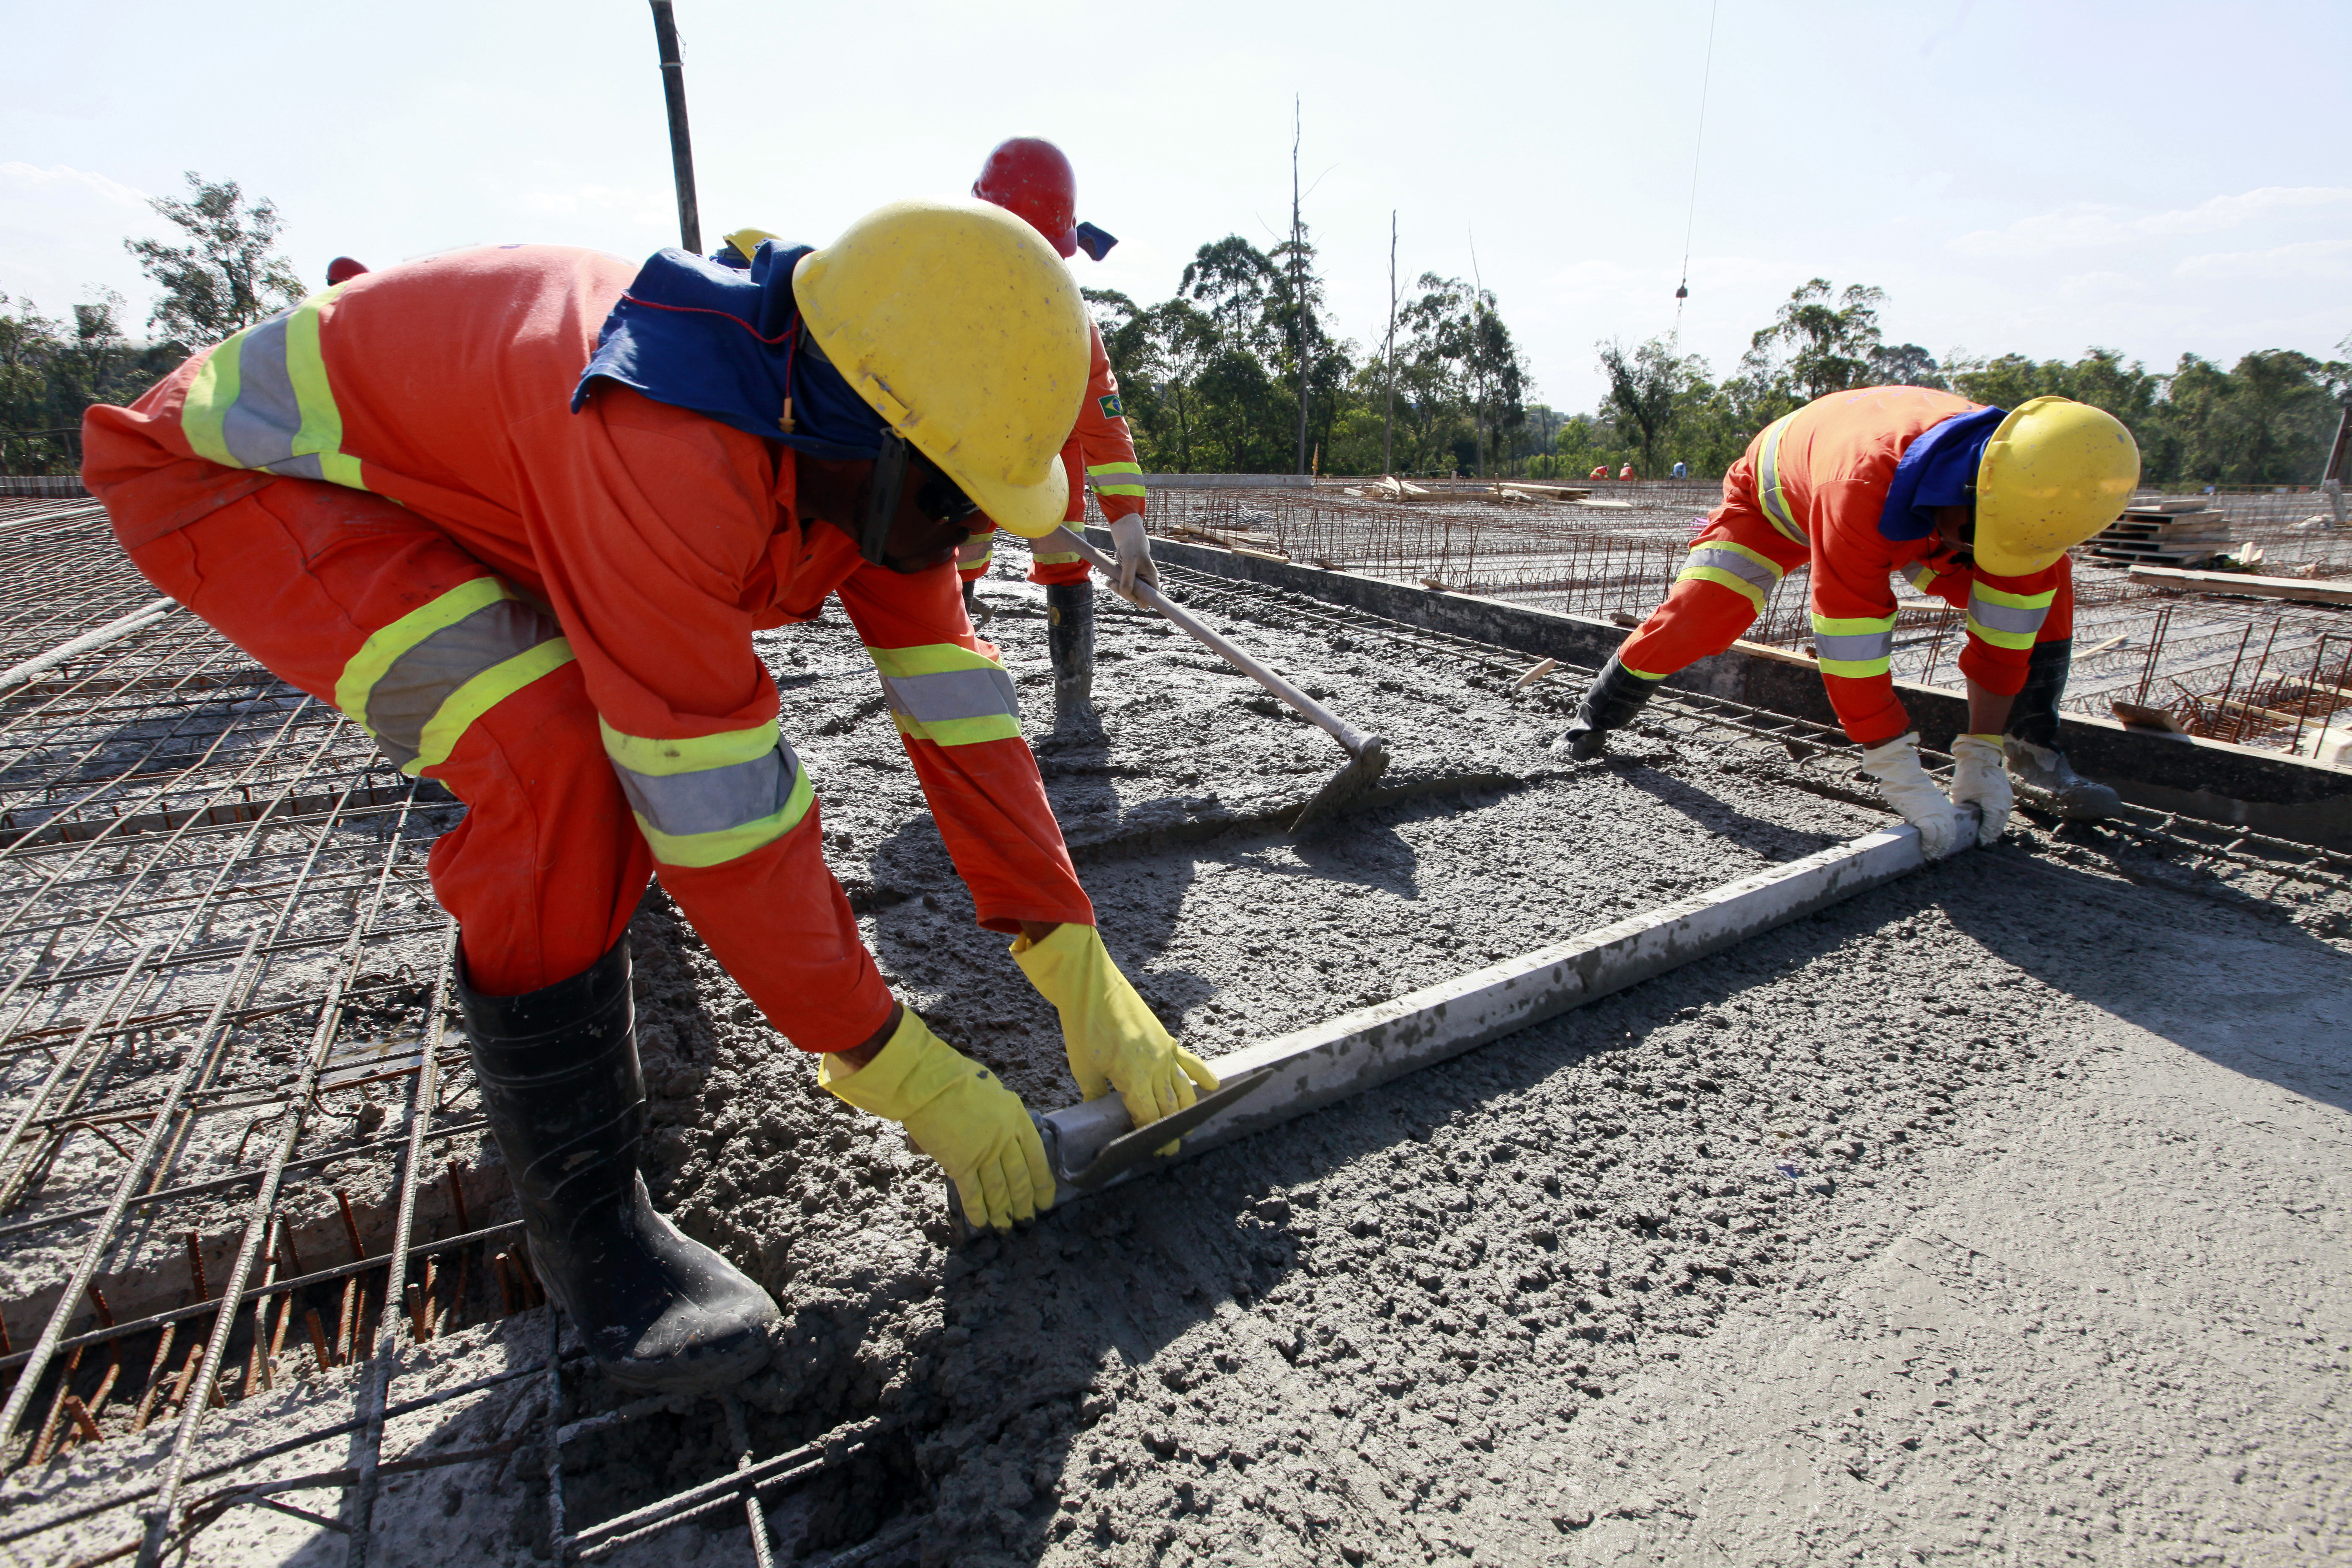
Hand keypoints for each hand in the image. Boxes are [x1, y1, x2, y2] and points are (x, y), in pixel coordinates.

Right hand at [818, 1010, 1050, 1230]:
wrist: (928, 1082)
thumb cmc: (954, 1079)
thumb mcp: (991, 1092)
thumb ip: (999, 1117)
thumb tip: (998, 1135)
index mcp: (1016, 1117)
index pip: (1036, 1157)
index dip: (1041, 1183)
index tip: (1045, 1200)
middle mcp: (1005, 1137)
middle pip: (1019, 1178)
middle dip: (1023, 1203)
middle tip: (1026, 1220)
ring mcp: (984, 1152)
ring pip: (999, 1189)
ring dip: (1002, 1211)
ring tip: (1005, 1227)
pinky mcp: (961, 1163)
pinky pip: (973, 1192)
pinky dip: (978, 1210)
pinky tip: (981, 1223)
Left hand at [1011, 923, 1217, 1152]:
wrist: (1091, 985)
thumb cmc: (1083, 1026)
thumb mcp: (1083, 1067)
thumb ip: (1094, 1094)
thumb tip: (1098, 1114)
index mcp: (1133, 1076)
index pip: (1148, 1115)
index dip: (1149, 1135)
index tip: (1151, 1151)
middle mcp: (1155, 1066)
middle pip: (1168, 1107)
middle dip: (1169, 1131)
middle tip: (1169, 1150)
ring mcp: (1164, 1051)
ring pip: (1183, 1089)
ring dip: (1186, 1111)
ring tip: (1185, 1128)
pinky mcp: (1166, 1038)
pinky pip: (1190, 1060)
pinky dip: (1203, 1075)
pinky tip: (1214, 1087)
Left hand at [1107, 515, 1158, 604]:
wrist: (1127, 538)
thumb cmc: (1131, 546)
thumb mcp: (1129, 561)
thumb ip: (1128, 578)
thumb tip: (1126, 593)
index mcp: (1151, 577)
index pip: (1153, 596)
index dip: (1145, 601)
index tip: (1135, 602)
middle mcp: (1145, 581)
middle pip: (1137, 597)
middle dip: (1125, 593)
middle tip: (1115, 585)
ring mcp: (1136, 580)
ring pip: (1128, 593)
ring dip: (1118, 589)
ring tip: (1110, 581)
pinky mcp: (1128, 578)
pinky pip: (1122, 587)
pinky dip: (1115, 585)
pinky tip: (1110, 581)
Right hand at [1857, 731, 1961, 858]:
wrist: (1905, 777)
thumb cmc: (1909, 786)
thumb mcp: (1924, 799)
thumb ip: (1927, 810)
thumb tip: (1922, 818)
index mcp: (1945, 807)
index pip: (1952, 828)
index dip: (1947, 840)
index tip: (1942, 847)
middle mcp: (1944, 812)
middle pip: (1949, 835)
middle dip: (1943, 847)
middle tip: (1936, 855)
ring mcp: (1936, 815)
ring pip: (1942, 838)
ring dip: (1936, 848)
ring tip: (1930, 855)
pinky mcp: (1925, 818)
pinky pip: (1931, 837)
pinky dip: (1928, 845)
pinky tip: (1924, 849)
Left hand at [1948, 733, 2012, 845]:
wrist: (1980, 755)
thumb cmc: (1969, 774)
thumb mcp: (1959, 794)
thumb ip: (1960, 810)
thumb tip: (1954, 823)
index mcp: (1994, 805)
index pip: (1990, 827)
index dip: (1983, 836)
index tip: (1977, 843)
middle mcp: (2004, 803)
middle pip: (1999, 826)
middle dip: (1989, 834)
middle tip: (1980, 842)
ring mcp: (2008, 798)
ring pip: (2002, 819)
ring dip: (1994, 827)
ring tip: (1984, 834)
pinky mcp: (2007, 794)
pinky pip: (2003, 811)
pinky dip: (1997, 818)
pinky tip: (1988, 821)